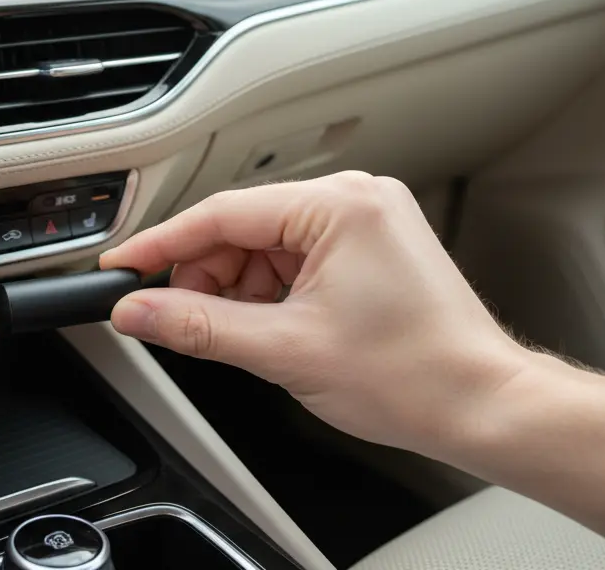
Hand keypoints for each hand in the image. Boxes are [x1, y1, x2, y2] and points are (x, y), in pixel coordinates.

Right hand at [100, 172, 529, 458]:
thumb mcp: (285, 350)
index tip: (122, 265)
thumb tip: (139, 310)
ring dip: (239, 287)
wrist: (482, 406)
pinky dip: (270, 290)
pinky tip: (269, 325)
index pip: (222, 214)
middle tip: (179, 320)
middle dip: (206, 276)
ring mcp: (365, 220)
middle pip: (242, 227)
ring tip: (244, 335)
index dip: (162, 245)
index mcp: (339, 205)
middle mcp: (354, 199)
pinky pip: (294, 255)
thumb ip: (198, 325)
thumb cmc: (414, 375)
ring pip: (265, 244)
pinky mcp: (369, 245)